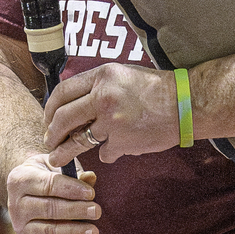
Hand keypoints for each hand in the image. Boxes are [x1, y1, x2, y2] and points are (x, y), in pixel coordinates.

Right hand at [5, 153, 97, 233]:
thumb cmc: (44, 174)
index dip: (71, 189)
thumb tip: (91, 178)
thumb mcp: (54, 167)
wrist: (24, 188)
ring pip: (49, 230)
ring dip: (72, 232)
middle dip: (75, 210)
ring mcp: (21, 226)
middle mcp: (16, 204)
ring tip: (94, 231)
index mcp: (20, 179)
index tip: (91, 192)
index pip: (49, 185)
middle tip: (97, 211)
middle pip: (49, 208)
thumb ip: (72, 172)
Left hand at [45, 64, 178, 165]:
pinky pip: (105, 153)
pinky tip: (113, 151)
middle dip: (52, 133)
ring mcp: (112, 121)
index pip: (62, 92)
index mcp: (101, 76)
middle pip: (63, 118)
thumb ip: (97, 86)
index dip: (50, 108)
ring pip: (78, 141)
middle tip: (49, 141)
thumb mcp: (122, 75)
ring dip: (65, 152)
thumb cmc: (156, 89)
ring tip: (57, 158)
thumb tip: (72, 102)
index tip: (49, 119)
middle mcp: (103, 97)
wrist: (185, 103)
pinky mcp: (123, 141)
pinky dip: (108, 154)